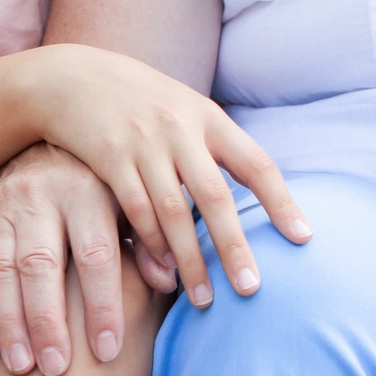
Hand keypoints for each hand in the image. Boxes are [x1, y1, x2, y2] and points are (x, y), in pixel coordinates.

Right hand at [0, 142, 176, 375]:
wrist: (47, 140)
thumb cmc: (102, 181)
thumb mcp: (129, 199)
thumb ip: (150, 238)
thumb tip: (172, 282)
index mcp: (86, 189)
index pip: (95, 255)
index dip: (102, 304)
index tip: (108, 351)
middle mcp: (41, 196)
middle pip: (42, 266)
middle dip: (48, 321)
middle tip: (56, 369)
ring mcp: (6, 208)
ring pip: (6, 272)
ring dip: (12, 324)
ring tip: (23, 368)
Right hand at [31, 45, 309, 310]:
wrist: (72, 76)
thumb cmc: (140, 101)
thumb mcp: (185, 109)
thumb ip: (214, 146)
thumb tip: (254, 193)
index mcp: (210, 118)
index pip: (257, 164)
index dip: (282, 203)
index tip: (303, 239)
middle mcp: (182, 129)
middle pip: (216, 197)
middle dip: (234, 247)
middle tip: (251, 289)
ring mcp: (144, 143)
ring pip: (174, 212)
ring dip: (190, 260)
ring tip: (204, 299)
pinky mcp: (108, 157)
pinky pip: (134, 210)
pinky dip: (151, 244)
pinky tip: (162, 271)